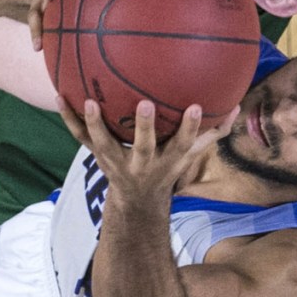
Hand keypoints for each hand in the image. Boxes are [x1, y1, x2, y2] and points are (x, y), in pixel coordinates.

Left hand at [58, 98, 238, 207]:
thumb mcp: (192, 154)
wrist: (137, 200)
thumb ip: (214, 130)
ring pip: (105, 143)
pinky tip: (60, 96)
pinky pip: (80, 138)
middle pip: (144, 146)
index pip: (184, 144)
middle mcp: (143, 163)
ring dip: (96, 124)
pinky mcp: (98, 155)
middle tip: (144, 103)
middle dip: (144, 127)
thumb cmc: (168, 167)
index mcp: (168, 161)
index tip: (196, 106)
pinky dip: (69, 119)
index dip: (191, 128)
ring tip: (89, 101)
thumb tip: (236, 104)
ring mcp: (117, 161)